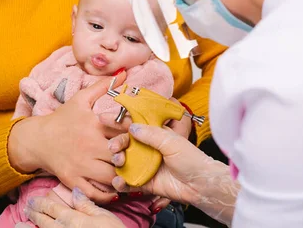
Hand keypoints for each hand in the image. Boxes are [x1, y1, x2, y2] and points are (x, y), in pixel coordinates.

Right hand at [9, 73, 127, 203]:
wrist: (37, 139)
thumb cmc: (62, 118)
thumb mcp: (81, 99)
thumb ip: (103, 85)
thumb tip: (124, 72)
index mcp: (93, 125)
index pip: (123, 131)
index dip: (137, 135)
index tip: (143, 136)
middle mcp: (88, 146)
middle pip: (120, 157)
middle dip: (132, 158)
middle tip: (140, 158)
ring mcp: (81, 165)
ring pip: (111, 177)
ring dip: (123, 177)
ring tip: (131, 174)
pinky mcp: (73, 180)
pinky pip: (96, 193)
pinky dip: (108, 194)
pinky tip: (116, 188)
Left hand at [24, 187, 125, 227]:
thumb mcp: (104, 217)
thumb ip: (87, 205)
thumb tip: (74, 192)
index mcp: (73, 220)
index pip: (53, 209)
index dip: (42, 204)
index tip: (33, 199)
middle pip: (45, 222)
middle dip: (34, 214)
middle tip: (27, 208)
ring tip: (19, 225)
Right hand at [99, 98, 192, 212]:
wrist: (200, 184)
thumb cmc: (190, 159)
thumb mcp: (171, 141)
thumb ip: (151, 134)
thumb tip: (132, 127)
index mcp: (154, 135)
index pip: (133, 126)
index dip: (118, 122)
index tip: (103, 119)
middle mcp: (147, 149)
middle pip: (125, 144)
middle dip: (116, 143)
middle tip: (113, 146)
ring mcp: (145, 166)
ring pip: (124, 161)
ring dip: (117, 161)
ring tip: (119, 162)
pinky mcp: (144, 182)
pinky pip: (128, 181)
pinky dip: (121, 182)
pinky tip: (119, 181)